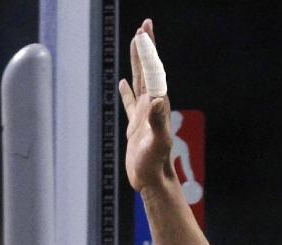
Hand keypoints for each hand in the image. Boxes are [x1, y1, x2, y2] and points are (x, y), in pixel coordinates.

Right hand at [119, 19, 173, 192]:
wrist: (152, 181)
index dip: (149, 50)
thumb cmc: (156, 164)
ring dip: (138, 63)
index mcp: (157, 105)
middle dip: (146, 48)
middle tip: (144, 26)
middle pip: (148, 70)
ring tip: (136, 44)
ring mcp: (143, 115)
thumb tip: (158, 99)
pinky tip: (123, 83)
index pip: (153, 71)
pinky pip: (130, 102)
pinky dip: (126, 91)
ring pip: (139, 82)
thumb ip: (158, 121)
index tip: (145, 30)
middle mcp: (152, 106)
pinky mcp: (135, 126)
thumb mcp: (158, 142)